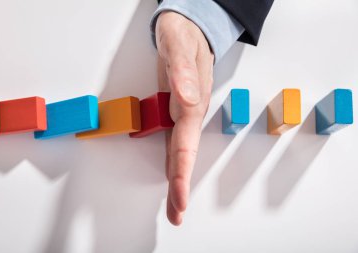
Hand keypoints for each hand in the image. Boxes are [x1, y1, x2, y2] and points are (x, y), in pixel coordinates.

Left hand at [155, 11, 213, 224]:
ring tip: (175, 206)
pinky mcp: (176, 111)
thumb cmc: (183, 35)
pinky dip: (173, 163)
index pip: (185, 143)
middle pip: (185, 155)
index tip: (180, 198)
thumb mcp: (180, 44)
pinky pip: (175, 142)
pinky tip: (172, 177)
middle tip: (177, 215)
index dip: (182, 172)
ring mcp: (184, 113)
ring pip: (181, 152)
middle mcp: (190, 112)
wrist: (190, 29)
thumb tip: (187, 99)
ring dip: (178, 180)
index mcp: (192, 102)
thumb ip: (183, 72)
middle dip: (180, 187)